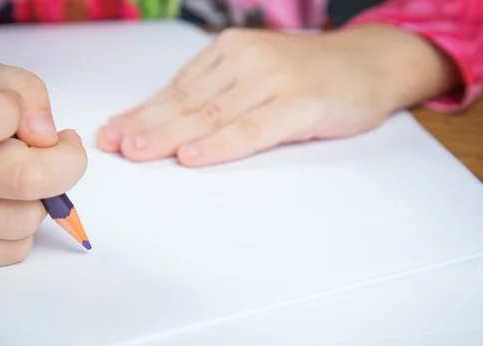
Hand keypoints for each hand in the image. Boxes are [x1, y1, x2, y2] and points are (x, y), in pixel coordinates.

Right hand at [0, 62, 86, 267]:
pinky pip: (14, 249)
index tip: (25, 118)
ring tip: (21, 179)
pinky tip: (8, 204)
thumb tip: (45, 136)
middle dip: (63, 166)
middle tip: (58, 152)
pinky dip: (25, 230)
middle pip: (23, 180)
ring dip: (41, 200)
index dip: (13, 115)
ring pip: (26, 219)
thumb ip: (25, 92)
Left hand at [96, 25, 458, 166]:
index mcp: (229, 52)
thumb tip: (171, 127)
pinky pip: (253, 128)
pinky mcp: (301, 103)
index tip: (111, 133)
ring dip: (171, 136)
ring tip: (137, 153)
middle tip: (112, 146)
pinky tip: (194, 156)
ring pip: (212, 114)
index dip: (141, 113)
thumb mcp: (256, 76)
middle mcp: (246, 60)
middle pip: (186, 101)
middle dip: (145, 126)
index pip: (176, 88)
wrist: (371, 62)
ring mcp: (274, 79)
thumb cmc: (307, 76)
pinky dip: (221, 144)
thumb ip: (219, 95)